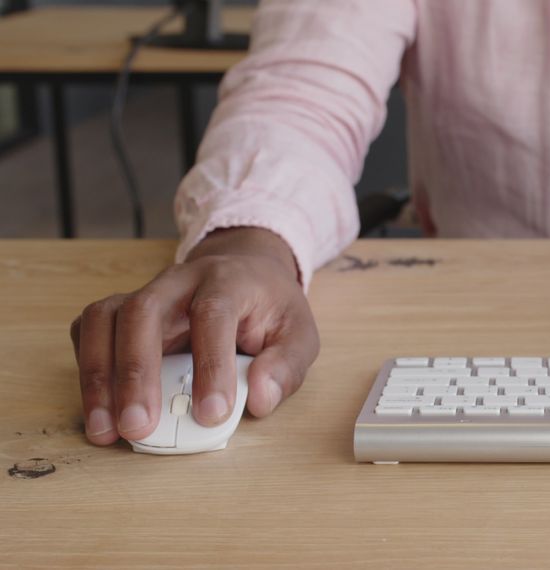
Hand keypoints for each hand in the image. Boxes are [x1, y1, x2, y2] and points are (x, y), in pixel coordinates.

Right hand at [69, 228, 319, 445]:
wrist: (246, 272)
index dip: (210, 365)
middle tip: (140, 428)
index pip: (213, 315)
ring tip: (107, 429)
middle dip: (136, 374)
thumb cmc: (270, 309)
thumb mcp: (299, 334)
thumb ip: (286, 367)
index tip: (211, 414)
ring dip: (100, 377)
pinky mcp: (122, 308)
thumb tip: (260, 401)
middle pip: (144, 313)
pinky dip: (88, 365)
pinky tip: (98, 404)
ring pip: (106, 319)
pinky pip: (90, 328)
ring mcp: (145, 291)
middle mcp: (180, 281)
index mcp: (229, 281)